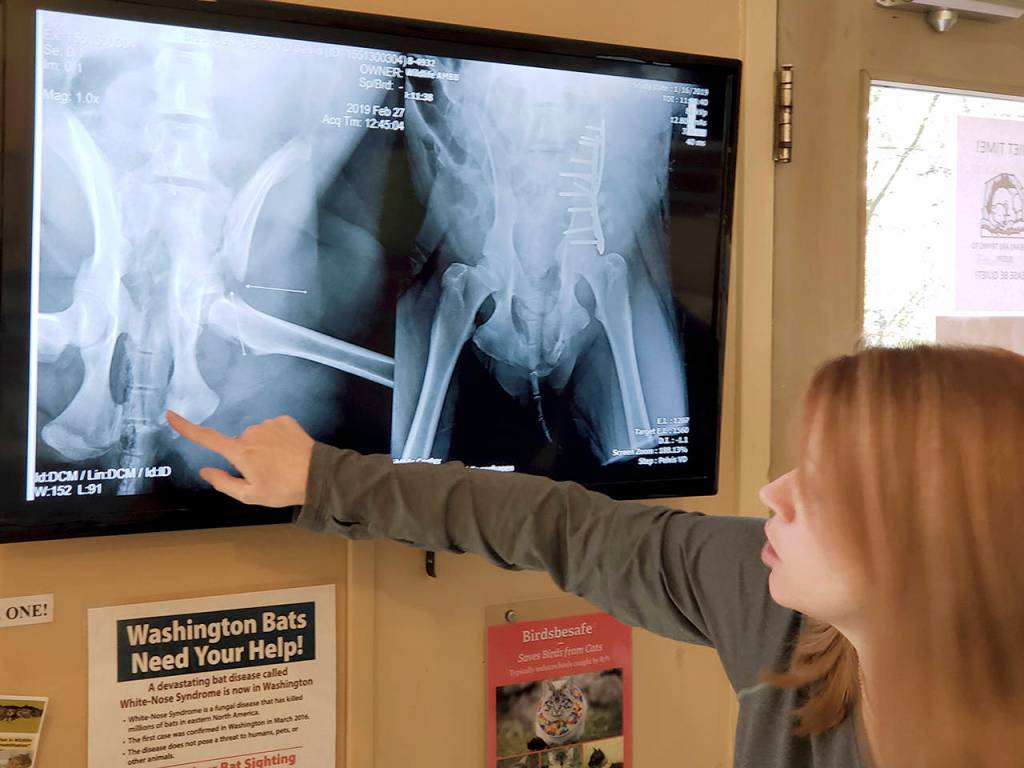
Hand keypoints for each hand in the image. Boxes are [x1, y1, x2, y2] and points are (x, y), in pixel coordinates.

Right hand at [166, 411, 314, 506]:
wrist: (317, 475)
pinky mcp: (284, 420)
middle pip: (238, 444)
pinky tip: (288, 452)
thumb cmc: (284, 488)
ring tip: (280, 464)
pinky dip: (277, 439)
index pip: (206, 438)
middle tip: (265, 473)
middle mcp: (250, 433)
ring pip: (257, 436)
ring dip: (264, 448)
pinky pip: (273, 429)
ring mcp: (268, 424)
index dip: (186, 427)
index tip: (170, 415)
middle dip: (246, 456)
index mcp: (239, 452)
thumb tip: (205, 471)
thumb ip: (223, 482)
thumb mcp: (250, 495)